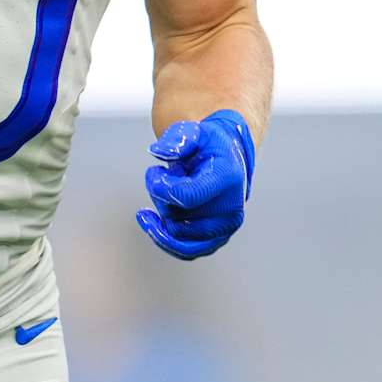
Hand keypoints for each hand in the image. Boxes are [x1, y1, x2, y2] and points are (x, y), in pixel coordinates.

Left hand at [134, 110, 254, 260]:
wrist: (228, 157)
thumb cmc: (208, 144)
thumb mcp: (194, 130)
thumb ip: (177, 138)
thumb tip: (159, 152)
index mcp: (227, 178)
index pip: (187, 196)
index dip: (160, 187)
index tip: (154, 171)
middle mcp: (231, 208)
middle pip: (179, 217)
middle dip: (160, 197)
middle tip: (162, 175)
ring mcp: (224, 228)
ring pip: (179, 237)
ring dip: (161, 218)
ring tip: (154, 201)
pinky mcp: (215, 239)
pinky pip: (187, 251)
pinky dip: (165, 240)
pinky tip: (150, 223)